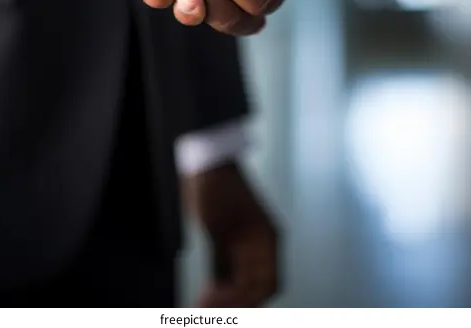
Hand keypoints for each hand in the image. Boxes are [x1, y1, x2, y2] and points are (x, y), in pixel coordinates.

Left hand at [182, 162, 277, 306]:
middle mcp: (259, 244)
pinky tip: (205, 294)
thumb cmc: (215, 184)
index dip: (246, 300)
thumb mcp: (218, 224)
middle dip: (236, 303)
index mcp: (266, 238)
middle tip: (210, 310)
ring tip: (204, 307)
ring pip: (242, 283)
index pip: (267, 283)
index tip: (220, 306)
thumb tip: (223, 291)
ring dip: (227, 298)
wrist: (202, 160)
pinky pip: (228, 272)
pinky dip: (219, 287)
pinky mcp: (226, 242)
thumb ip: (223, 260)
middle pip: (256, 287)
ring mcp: (243, 243)